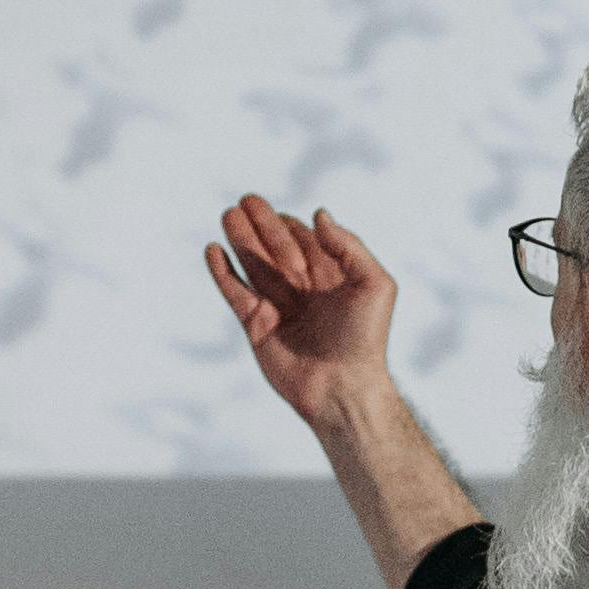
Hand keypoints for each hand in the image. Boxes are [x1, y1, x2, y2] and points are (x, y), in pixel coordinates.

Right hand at [205, 195, 400, 432]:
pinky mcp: (256, 326)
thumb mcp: (374, 284)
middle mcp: (301, 287)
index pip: (301, 237)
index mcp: (329, 275)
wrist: (343, 387)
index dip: (291, 229)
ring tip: (227, 215)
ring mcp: (278, 305)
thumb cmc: (365, 338)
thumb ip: (348, 246)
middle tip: (245, 201)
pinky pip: (235, 293)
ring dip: (240, 238)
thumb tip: (318, 214)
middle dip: (260, 223)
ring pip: (253, 264)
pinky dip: (223, 272)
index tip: (290, 236)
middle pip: (273, 245)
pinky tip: (213, 249)